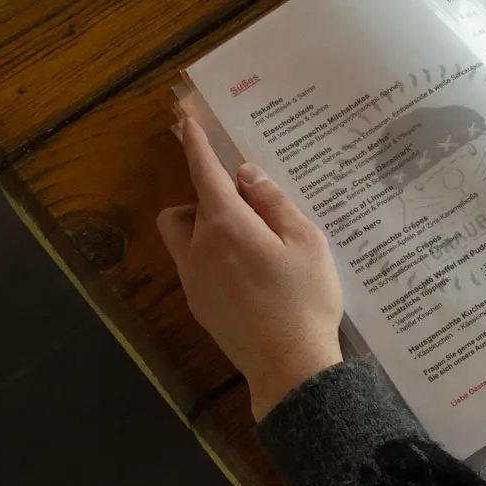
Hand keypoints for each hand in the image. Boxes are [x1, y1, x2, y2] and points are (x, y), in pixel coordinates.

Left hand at [158, 118, 343, 421]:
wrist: (289, 365)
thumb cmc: (305, 298)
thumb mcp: (305, 241)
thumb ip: (273, 203)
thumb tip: (246, 175)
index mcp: (226, 224)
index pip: (203, 172)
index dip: (196, 144)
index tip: (187, 121)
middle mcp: (198, 248)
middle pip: (181, 210)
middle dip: (202, 201)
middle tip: (246, 211)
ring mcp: (194, 281)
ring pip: (183, 242)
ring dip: (203, 231)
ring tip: (248, 247)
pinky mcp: (199, 307)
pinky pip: (196, 269)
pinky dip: (213, 260)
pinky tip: (251, 280)